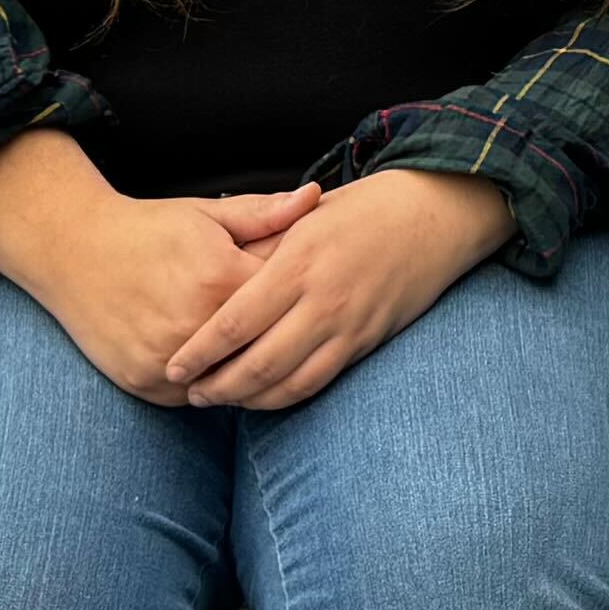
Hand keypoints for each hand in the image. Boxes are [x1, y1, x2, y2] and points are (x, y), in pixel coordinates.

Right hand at [0, 175, 321, 399]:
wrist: (73, 251)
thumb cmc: (148, 229)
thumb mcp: (207, 214)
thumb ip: (265, 213)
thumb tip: (317, 195)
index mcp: (218, 279)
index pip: (283, 301)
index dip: (298, 295)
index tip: (308, 289)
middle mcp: (193, 326)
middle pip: (260, 346)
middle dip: (277, 336)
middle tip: (290, 327)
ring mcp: (166, 361)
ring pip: (230, 379)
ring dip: (245, 369)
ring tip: (260, 349)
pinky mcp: (145, 383)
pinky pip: (195, 395)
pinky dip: (210, 383)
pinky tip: (220, 366)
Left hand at [166, 168, 509, 412]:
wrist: (433, 216)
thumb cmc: (362, 209)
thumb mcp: (305, 215)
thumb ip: (261, 244)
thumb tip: (211, 277)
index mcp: (299, 263)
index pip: (236, 321)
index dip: (201, 351)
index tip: (175, 366)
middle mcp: (323, 300)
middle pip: (257, 362)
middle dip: (217, 386)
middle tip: (190, 392)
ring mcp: (348, 326)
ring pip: (288, 382)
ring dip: (248, 400)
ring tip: (219, 399)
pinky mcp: (366, 342)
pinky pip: (318, 382)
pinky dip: (284, 397)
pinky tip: (262, 397)